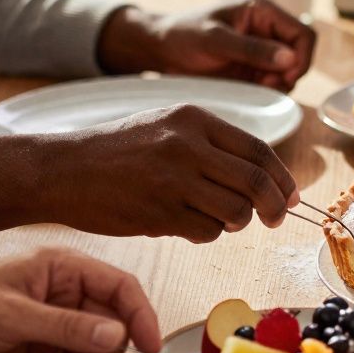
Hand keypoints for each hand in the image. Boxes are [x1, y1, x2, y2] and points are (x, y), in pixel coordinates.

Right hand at [0, 105, 298, 241]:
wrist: (61, 169)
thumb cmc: (117, 152)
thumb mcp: (167, 127)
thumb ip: (212, 145)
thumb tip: (265, 177)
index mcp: (194, 119)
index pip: (259, 149)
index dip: (283, 177)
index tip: (292, 195)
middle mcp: (187, 145)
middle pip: (256, 183)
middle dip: (275, 206)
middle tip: (275, 218)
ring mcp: (173, 180)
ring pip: (236, 212)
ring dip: (236, 223)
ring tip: (217, 218)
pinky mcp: (159, 212)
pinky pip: (206, 231)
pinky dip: (206, 233)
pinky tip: (186, 224)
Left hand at [98, 0, 315, 91]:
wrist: (159, 48)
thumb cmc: (183, 35)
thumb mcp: (216, 40)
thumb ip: (252, 49)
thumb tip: (290, 59)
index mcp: (263, 11)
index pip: (303, 34)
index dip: (302, 57)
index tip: (285, 77)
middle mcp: (269, 29)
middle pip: (301, 54)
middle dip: (291, 74)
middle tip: (267, 85)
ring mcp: (263, 49)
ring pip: (291, 71)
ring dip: (281, 84)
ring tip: (257, 87)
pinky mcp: (255, 67)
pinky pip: (275, 81)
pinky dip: (270, 90)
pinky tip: (252, 90)